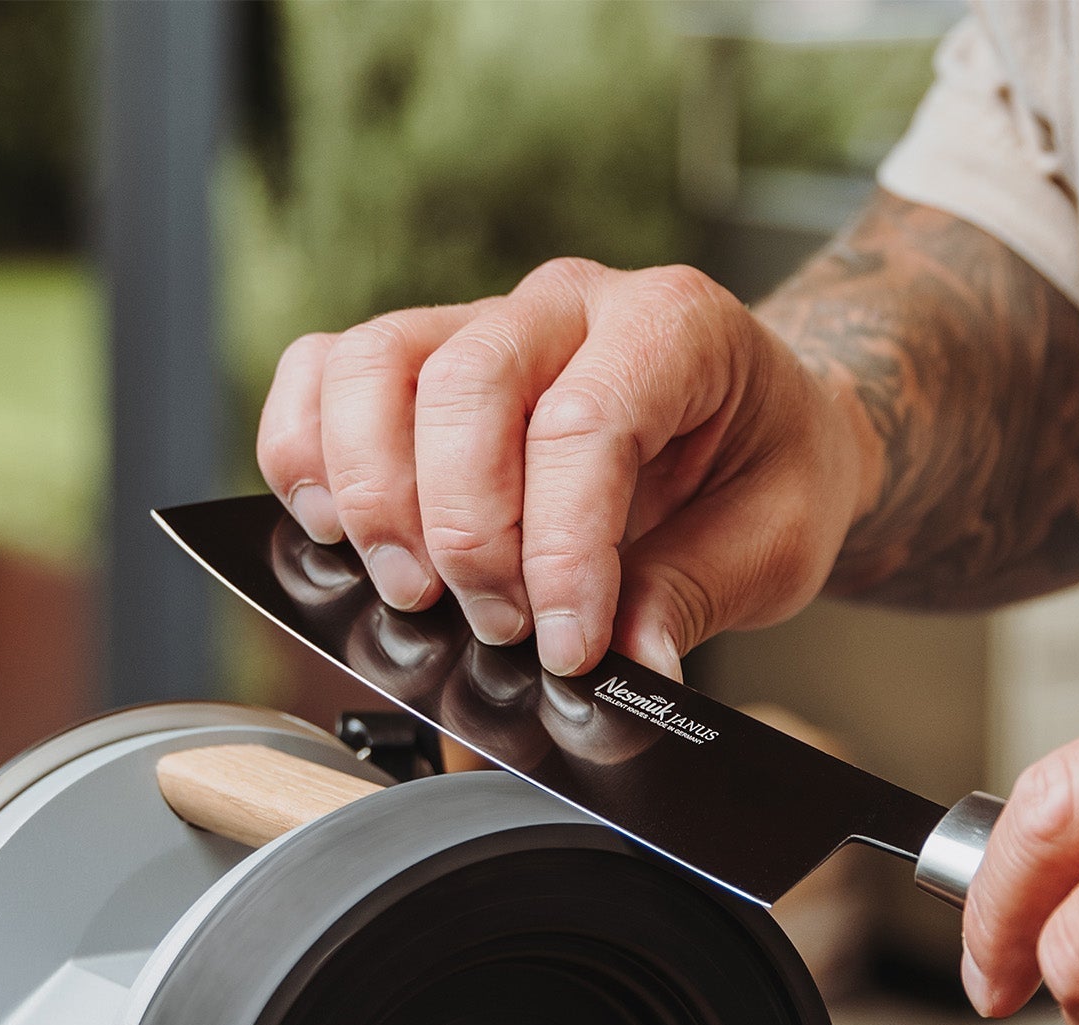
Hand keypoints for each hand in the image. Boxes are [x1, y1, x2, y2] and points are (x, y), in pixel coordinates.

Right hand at [255, 258, 872, 678]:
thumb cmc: (764, 473)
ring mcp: (478, 319)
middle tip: (498, 626)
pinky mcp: (416, 359)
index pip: (584, 422)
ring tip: (414, 590)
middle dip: (467, 533)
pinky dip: (305, 453)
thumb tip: (626, 665)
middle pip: (464, 384)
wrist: (759, 428)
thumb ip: (693, 597)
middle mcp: (566, 306)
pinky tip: (338, 531)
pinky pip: (322, 371)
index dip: (561, 552)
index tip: (567, 648)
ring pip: (373, 365)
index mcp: (674, 325)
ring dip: (375, 499)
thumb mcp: (773, 546)